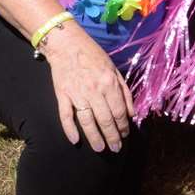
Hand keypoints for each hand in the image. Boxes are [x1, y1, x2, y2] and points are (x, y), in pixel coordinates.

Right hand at [43, 25, 134, 151]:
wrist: (67, 45)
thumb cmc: (93, 55)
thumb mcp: (114, 69)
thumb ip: (124, 91)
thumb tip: (131, 112)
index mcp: (109, 83)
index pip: (119, 111)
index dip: (123, 126)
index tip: (125, 135)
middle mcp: (94, 90)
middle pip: (105, 119)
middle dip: (112, 136)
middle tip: (116, 149)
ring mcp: (77, 94)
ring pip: (87, 121)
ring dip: (95, 137)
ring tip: (100, 148)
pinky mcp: (62, 95)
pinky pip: (65, 116)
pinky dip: (69, 129)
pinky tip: (75, 140)